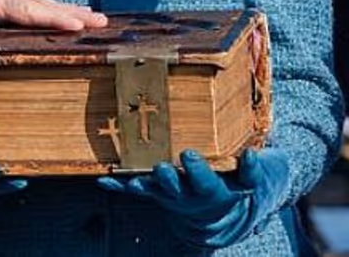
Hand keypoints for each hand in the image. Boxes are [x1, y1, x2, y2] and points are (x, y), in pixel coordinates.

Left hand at [0, 0, 106, 33]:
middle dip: (74, 14)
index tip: (79, 25)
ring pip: (43, 4)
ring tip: (97, 20)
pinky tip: (67, 16)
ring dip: (69, 11)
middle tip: (103, 23)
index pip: (28, 11)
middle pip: (44, 5)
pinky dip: (54, 10)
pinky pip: (35, 5)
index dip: (53, 19)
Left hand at [98, 148, 291, 246]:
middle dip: (193, 172)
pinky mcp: (156, 192)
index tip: (247, 154)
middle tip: (189, 155)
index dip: (246, 168)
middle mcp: (201, 196)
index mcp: (230, 189)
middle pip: (197, 188)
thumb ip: (256, 166)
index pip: (242, 180)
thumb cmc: (242, 179)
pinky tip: (104, 180)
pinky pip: (136, 190)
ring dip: (157, 179)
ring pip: (164, 190)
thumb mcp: (260, 172)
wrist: (222, 209)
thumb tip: (250, 155)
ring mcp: (176, 196)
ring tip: (154, 168)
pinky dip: (120, 185)